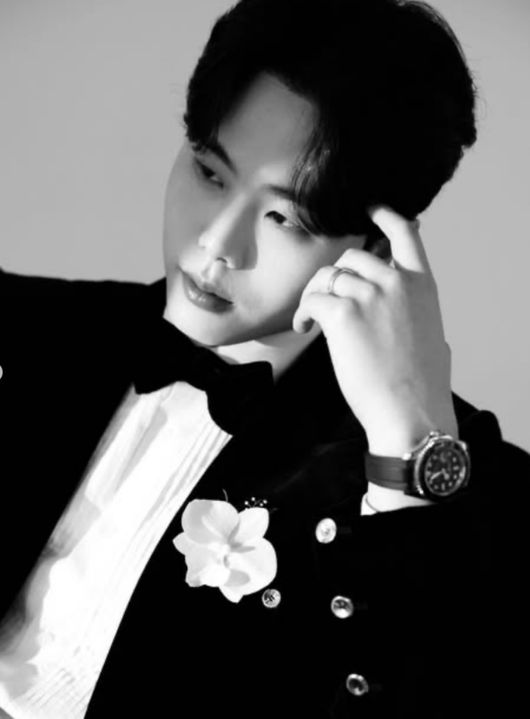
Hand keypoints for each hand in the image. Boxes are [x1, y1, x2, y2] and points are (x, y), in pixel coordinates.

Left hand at [292, 205, 457, 455]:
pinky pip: (312, 300)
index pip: (405, 234)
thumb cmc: (421, 386)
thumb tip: (406, 314)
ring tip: (311, 321)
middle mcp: (396, 282)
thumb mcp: (432, 336)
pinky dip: (302, 313)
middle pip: (352, 257)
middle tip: (324, 302)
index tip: (369, 208)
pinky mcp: (343, 315)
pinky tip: (304, 328)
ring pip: (327, 277)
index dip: (385, 216)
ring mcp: (369, 296)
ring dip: (314, 296)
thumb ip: (415, 313)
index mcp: (422, 285)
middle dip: (334, 277)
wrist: (410, 413)